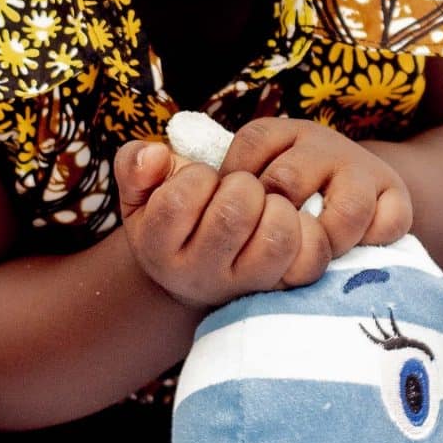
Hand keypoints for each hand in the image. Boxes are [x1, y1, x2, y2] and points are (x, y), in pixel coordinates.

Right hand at [113, 134, 312, 308]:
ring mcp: (242, 285)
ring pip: (276, 238)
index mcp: (158, 247)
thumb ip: (135, 164)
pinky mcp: (280, 288)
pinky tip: (292, 222)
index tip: (202, 179)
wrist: (199, 271)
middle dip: (241, 185)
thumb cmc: (175, 219)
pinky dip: (307, 232)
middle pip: (233, 215)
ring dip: (277, 206)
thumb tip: (155, 154)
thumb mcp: (142, 193)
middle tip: (238, 188)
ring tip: (266, 204)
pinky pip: (307, 260)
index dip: (196, 176)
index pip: (178, 201)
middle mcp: (199, 273)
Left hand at [212, 115, 411, 263]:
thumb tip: (174, 179)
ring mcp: (360, 166)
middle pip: (289, 181)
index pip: (249, 148)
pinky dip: (374, 239)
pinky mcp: (395, 193)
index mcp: (278, 132)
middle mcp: (319, 142)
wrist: (349, 185)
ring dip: (327, 239)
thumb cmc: (281, 195)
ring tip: (315, 252)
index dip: (240, 190)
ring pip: (347, 206)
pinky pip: (390, 220)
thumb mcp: (246, 178)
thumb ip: (212, 186)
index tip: (239, 217)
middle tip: (271, 245)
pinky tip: (355, 246)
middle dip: (276, 222)